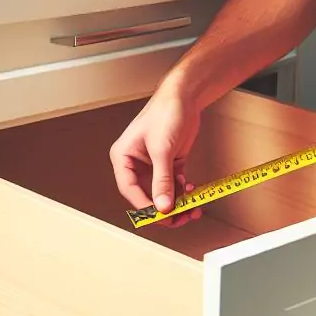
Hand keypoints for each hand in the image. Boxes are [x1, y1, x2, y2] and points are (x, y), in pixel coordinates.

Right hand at [110, 85, 202, 223]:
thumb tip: (163, 206)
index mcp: (123, 157)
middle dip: (164, 208)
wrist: (185, 97)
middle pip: (146, 195)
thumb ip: (162, 180)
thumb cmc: (165, 113)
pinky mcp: (170, 164)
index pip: (130, 189)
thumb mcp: (162, 150)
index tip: (161, 216)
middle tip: (179, 218)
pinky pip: (174, 185)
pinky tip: (192, 193)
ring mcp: (154, 165)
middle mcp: (136, 163)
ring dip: (177, 203)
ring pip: (162, 193)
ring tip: (191, 209)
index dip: (145, 206)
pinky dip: (183, 193)